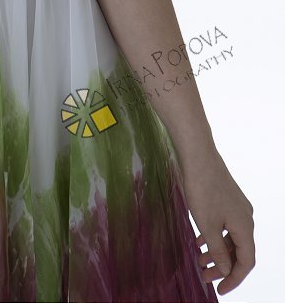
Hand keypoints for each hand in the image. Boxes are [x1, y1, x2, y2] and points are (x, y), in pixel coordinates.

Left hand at [179, 150, 254, 294]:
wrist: (198, 155)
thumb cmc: (202, 190)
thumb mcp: (207, 226)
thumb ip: (218, 251)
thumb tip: (226, 270)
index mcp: (245, 227)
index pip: (246, 262)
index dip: (234, 279)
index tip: (219, 290)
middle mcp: (245, 218)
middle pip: (238, 251)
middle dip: (222, 266)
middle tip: (204, 276)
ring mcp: (237, 207)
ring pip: (230, 237)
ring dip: (216, 251)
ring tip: (199, 260)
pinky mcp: (227, 198)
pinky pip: (224, 225)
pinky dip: (214, 236)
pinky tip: (198, 240)